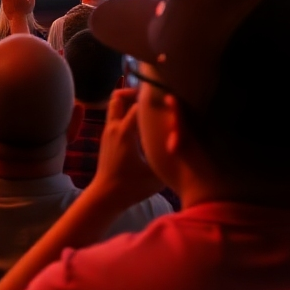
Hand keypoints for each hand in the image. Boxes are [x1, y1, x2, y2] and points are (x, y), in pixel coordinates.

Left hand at [91, 88, 162, 203]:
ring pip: (114, 104)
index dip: (153, 99)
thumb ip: (170, 156)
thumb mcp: (156, 174)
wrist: (105, 197)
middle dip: (135, 93)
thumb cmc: (131, 187)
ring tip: (147, 110)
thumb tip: (184, 140)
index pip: (138, 104)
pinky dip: (126, 113)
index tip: (167, 100)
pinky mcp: (107, 138)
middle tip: (153, 100)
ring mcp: (108, 131)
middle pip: (119, 96)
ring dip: (128, 102)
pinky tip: (142, 125)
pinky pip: (115, 116)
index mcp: (125, 132)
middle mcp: (114, 127)